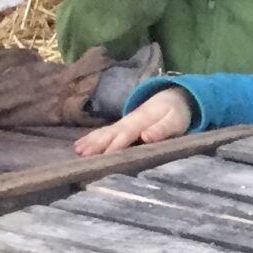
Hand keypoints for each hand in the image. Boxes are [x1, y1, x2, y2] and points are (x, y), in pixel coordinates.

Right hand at [72, 89, 193, 154]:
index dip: (117, 144)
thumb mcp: (175, 121)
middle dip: (97, 144)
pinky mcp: (121, 126)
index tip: (106, 155)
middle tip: (83, 155)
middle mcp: (129, 120)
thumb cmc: (176, 113)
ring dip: (91, 141)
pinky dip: (91, 138)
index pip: (127, 133)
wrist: (172, 97)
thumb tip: (146, 136)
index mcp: (142, 120)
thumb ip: (161, 129)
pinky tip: (79, 146)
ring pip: (104, 132)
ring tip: (77, 151)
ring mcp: (123, 122)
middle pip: (111, 133)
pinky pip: (104, 132)